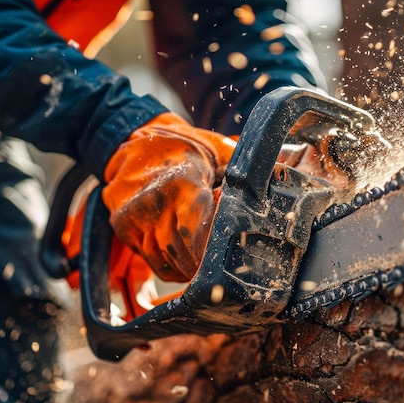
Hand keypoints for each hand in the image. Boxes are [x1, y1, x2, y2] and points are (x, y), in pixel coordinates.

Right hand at [102, 113, 235, 281]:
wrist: (132, 137)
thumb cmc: (184, 145)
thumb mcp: (219, 151)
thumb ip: (245, 174)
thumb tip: (280, 184)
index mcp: (179, 185)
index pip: (199, 238)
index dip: (216, 248)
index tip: (230, 244)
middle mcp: (151, 205)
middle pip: (184, 256)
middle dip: (206, 260)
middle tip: (222, 252)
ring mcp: (132, 220)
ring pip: (168, 264)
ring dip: (189, 265)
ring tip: (203, 250)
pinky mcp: (123, 229)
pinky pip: (153, 260)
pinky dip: (171, 262)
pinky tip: (184, 250)